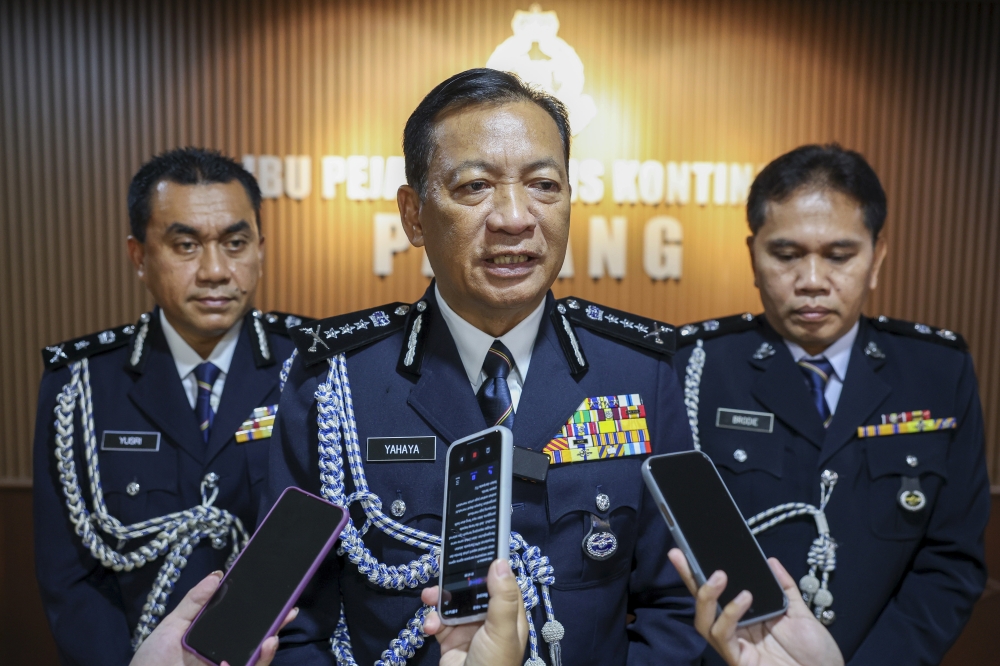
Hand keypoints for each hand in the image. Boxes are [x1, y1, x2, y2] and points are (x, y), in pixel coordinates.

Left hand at [129, 572, 297, 665]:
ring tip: (270, 639)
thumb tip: (218, 575)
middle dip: (276, 626)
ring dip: (267, 652)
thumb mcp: (171, 626)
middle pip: (258, 641)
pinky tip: (228, 664)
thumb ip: (194, 602)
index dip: (264, 611)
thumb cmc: (151, 661)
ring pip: (256, 661)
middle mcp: (226, 655)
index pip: (246, 623)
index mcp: (216, 638)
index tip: (278, 595)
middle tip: (288, 612)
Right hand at [421, 559, 527, 665]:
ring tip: (428, 598)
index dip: (488, 565)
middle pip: (472, 589)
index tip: (474, 547)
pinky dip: (431, 620)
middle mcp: (490, 619)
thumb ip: (502, 598)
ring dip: (439, 599)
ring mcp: (469, 629)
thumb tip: (500, 561)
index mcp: (509, 615)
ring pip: (453, 602)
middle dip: (455, 581)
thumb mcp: (502, 631)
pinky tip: (429, 627)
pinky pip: (438, 621)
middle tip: (441, 570)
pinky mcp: (449, 640)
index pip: (501, 581)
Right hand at [668, 549, 843, 665]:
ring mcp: (735, 646)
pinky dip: (729, 615)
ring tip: (720, 575)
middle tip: (679, 554)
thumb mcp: (801, 614)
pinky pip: (723, 636)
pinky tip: (745, 597)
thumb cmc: (816, 653)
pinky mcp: (739, 660)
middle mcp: (736, 631)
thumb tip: (771, 561)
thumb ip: (785, 588)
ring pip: (704, 622)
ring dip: (707, 596)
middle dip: (689, 579)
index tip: (686, 550)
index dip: (700, 574)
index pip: (718, 593)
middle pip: (703, 605)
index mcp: (747, 618)